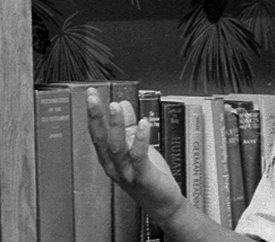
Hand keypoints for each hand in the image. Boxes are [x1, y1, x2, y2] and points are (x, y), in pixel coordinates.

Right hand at [86, 94, 183, 222]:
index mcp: (109, 158)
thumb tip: (121, 103)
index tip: (91, 94)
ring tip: (115, 106)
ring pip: (117, 147)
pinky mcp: (142, 177)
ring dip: (116, 125)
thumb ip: (129, 126)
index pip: (96, 133)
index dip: (93, 114)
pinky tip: (143, 124)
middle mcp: (113, 166)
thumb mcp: (136, 147)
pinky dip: (140, 139)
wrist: (161, 202)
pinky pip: (139, 156)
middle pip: (100, 139)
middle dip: (96, 117)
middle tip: (93, 97)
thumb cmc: (148, 176)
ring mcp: (126, 172)